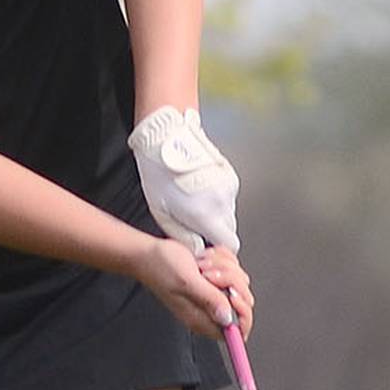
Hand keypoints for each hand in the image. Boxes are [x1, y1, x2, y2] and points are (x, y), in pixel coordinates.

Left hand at [128, 106, 239, 253]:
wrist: (168, 139)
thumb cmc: (159, 173)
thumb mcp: (162, 212)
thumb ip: (183, 236)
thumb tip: (196, 249)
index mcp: (205, 213)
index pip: (229, 244)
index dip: (219, 249)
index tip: (207, 246)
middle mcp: (222, 201)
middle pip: (230, 230)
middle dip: (217, 232)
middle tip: (196, 224)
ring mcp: (229, 187)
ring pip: (229, 212)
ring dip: (217, 214)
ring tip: (195, 201)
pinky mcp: (231, 176)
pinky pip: (228, 196)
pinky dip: (218, 198)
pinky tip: (201, 188)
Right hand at [131, 236, 254, 340]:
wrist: (150, 252)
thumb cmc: (161, 267)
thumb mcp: (186, 282)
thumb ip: (209, 300)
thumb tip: (228, 318)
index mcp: (201, 319)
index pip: (236, 331)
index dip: (242, 312)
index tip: (232, 294)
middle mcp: (209, 309)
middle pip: (243, 302)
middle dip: (231, 282)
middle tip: (209, 275)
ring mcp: (213, 294)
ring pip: (240, 282)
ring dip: (224, 267)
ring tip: (202, 266)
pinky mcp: (215, 280)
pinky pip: (233, 268)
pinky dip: (222, 259)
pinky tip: (204, 259)